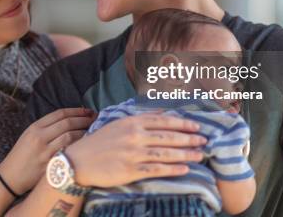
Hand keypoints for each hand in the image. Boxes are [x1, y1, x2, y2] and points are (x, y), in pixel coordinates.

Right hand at [0, 108, 95, 193]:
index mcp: (34, 127)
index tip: (88, 110)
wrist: (10, 177)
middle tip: (96, 118)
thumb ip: (47, 127)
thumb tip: (71, 120)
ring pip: (70, 137)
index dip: (76, 110)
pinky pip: (68, 153)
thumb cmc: (22, 155)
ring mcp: (45, 152)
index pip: (59, 114)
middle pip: (67, 123)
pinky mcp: (49, 165)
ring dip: (84, 132)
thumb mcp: (29, 135)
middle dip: (84, 119)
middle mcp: (39, 137)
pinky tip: (86, 146)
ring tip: (93, 131)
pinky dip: (79, 147)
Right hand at [65, 112, 205, 187]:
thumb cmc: (100, 142)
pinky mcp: (130, 170)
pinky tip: (185, 169)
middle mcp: (134, 136)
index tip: (196, 125)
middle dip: (189, 138)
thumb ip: (140, 119)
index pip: (163, 121)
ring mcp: (133, 154)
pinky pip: (156, 170)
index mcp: (132, 122)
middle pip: (168, 136)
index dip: (182, 123)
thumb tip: (162, 113)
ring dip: (185, 154)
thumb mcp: (118, 123)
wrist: (79, 160)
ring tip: (200, 155)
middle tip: (204, 140)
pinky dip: (172, 169)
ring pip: (165, 153)